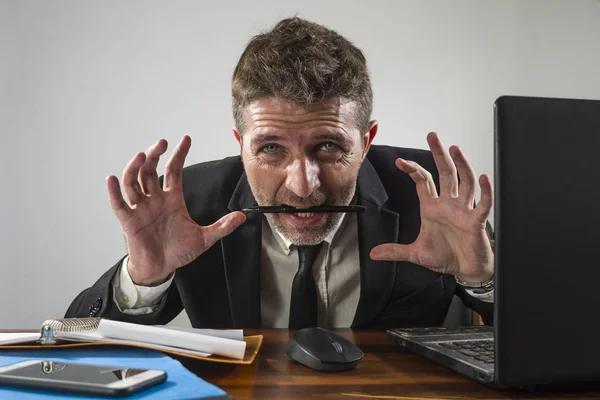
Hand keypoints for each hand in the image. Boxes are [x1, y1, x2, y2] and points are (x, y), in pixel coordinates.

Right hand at [107, 135, 245, 285]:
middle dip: (154, 155)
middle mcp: (155, 199)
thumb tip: (242, 216)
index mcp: (172, 199)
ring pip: (134, 181)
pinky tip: (113, 179)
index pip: (174, 170)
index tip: (185, 139)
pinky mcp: (129, 221)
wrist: (161, 268)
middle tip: (162, 143)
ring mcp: (141, 208)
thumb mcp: (204, 238)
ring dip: (135, 167)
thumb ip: (222, 226)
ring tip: (141, 155)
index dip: (179, 154)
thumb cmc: (178, 251)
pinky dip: (114, 191)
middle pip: (150, 170)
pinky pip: (120, 204)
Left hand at [370, 132, 492, 281]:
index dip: (413, 170)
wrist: (465, 270)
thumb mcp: (415, 253)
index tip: (400, 162)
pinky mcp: (476, 221)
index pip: (423, 181)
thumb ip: (395, 251)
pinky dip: (485, 191)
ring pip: (465, 181)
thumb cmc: (445, 256)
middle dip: (439, 154)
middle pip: (446, 172)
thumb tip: (374, 254)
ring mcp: (464, 210)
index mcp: (433, 207)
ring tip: (455, 148)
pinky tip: (483, 178)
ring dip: (461, 164)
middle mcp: (449, 204)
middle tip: (432, 136)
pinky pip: (483, 204)